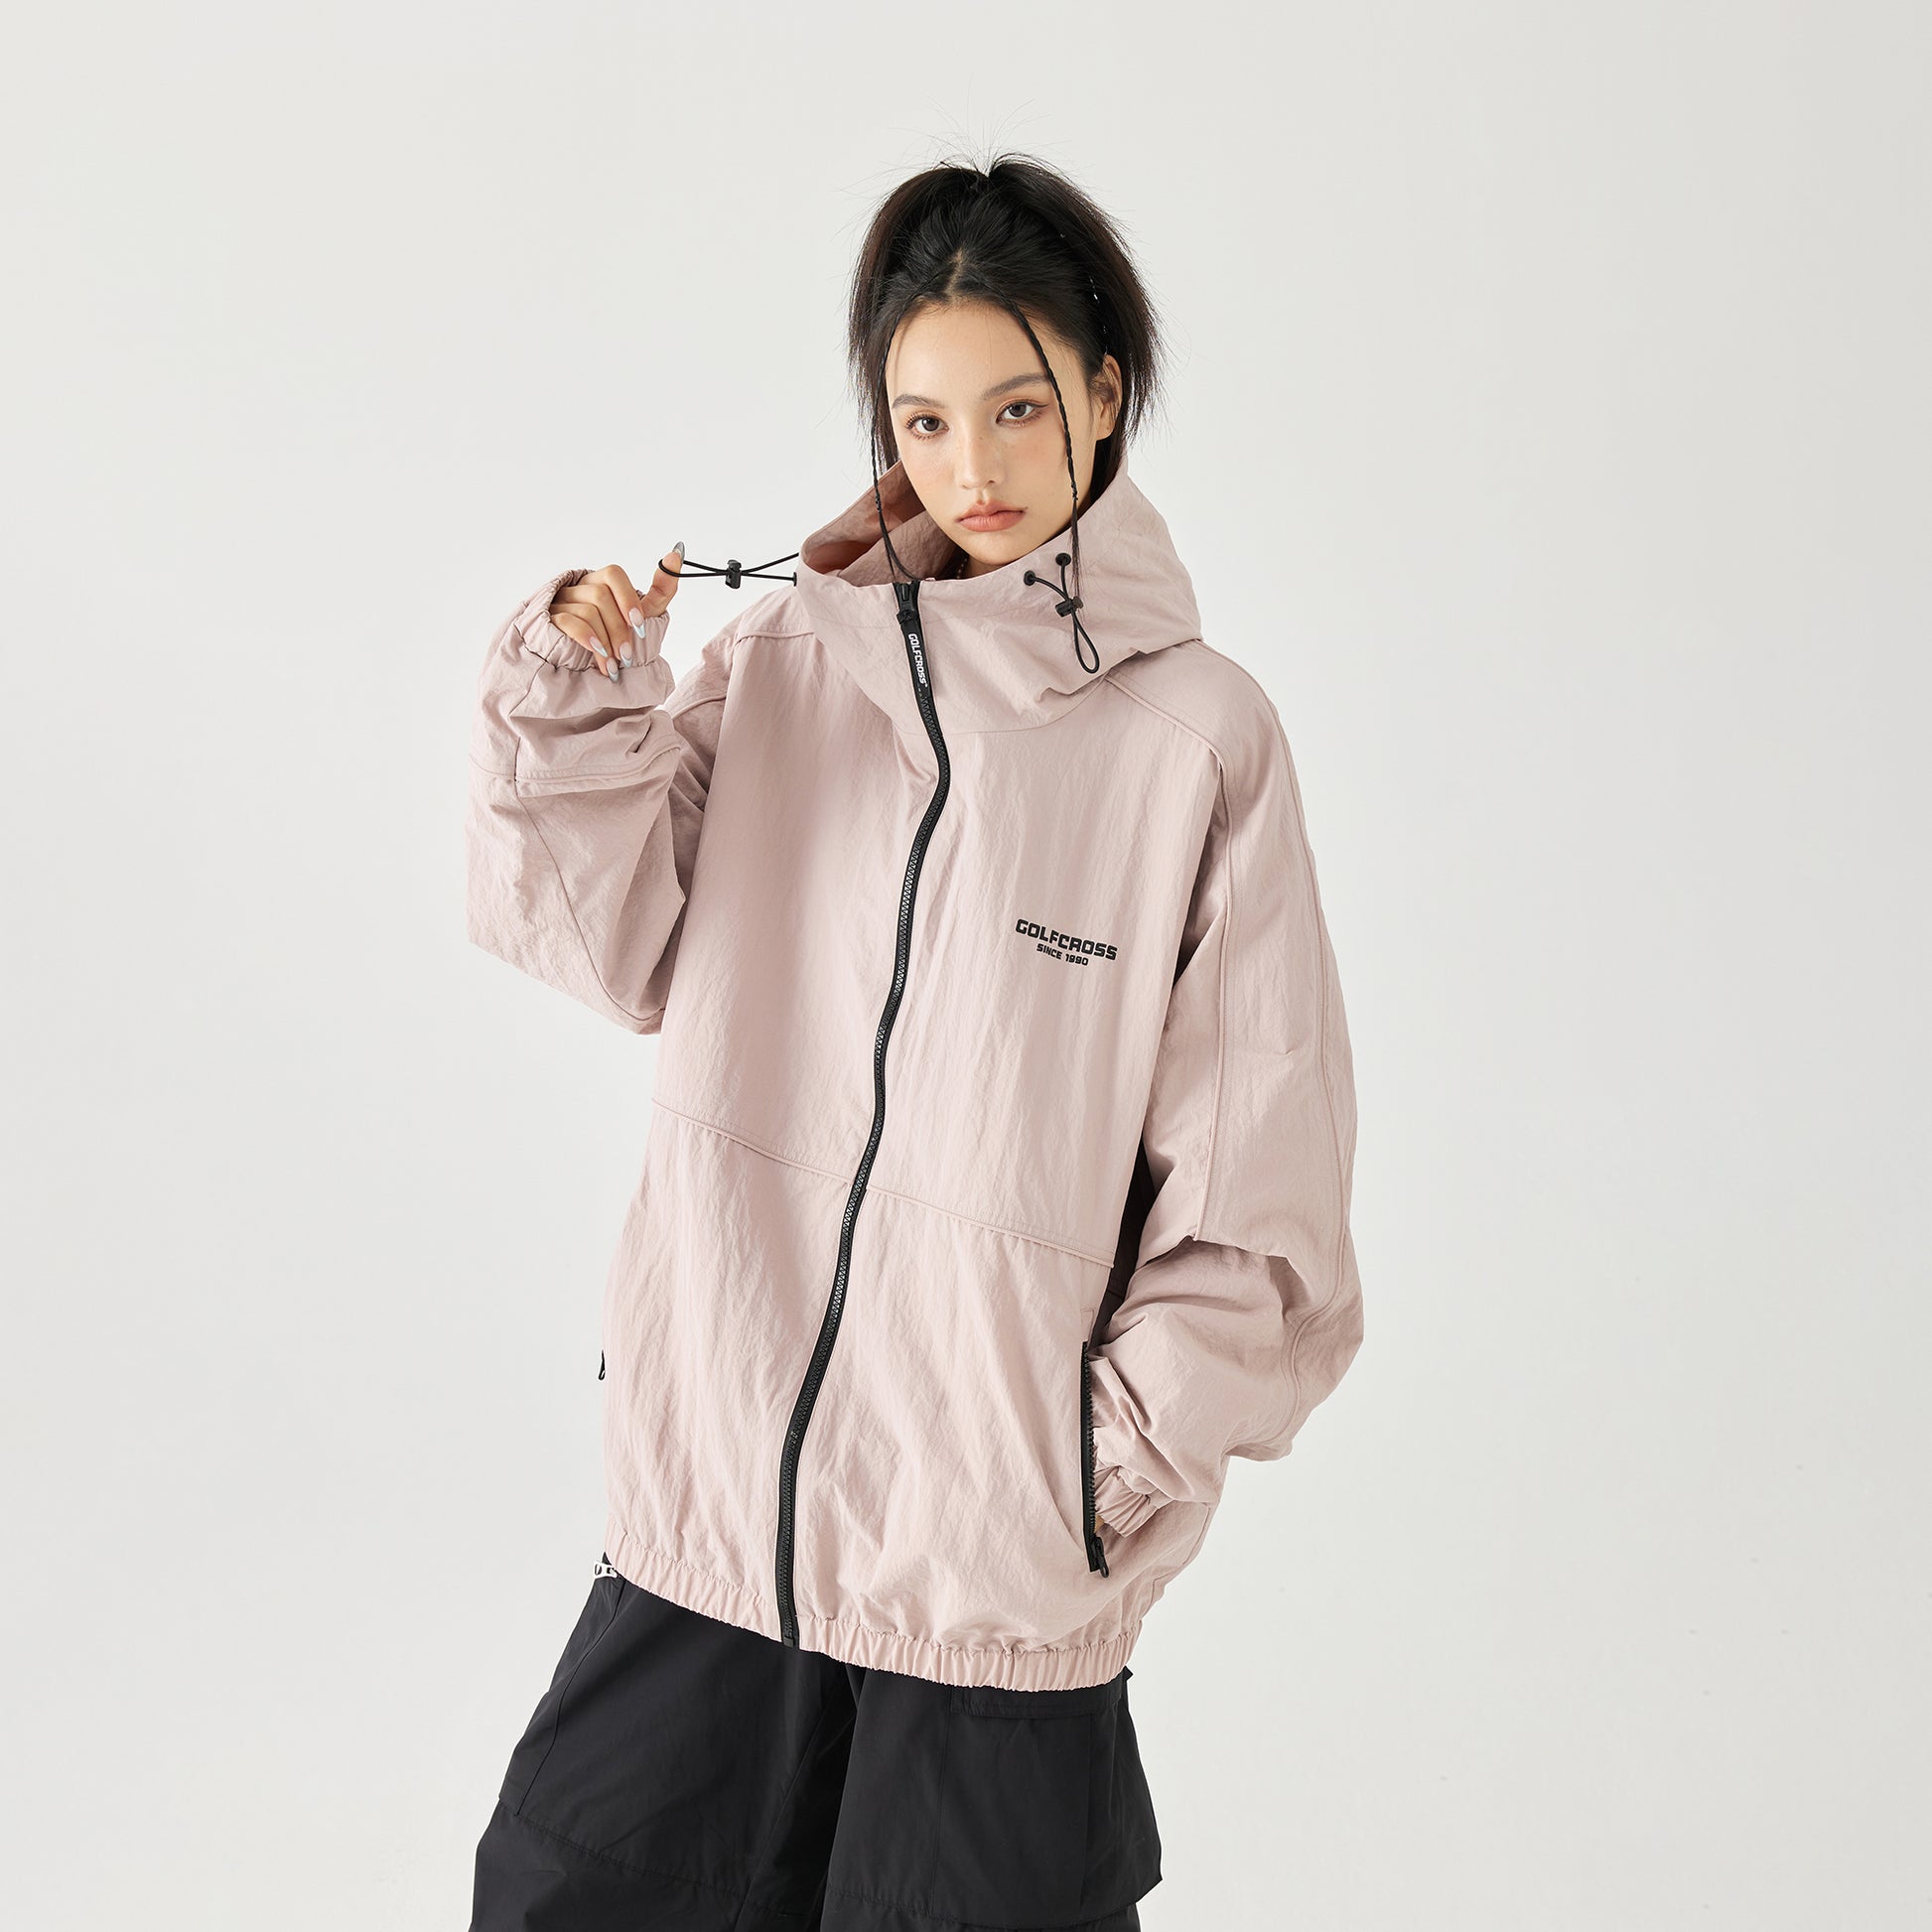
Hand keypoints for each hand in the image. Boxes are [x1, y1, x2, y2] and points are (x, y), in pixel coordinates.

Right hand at [547, 543, 684, 678]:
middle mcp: (579, 587)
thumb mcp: (644, 615)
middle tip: (627, 655)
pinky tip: (598, 655)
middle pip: (601, 595)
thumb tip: (676, 553)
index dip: (627, 598)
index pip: (613, 574)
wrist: (588, 667)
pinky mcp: (550, 619)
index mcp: (601, 582)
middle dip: (619, 629)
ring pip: (587, 610)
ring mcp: (562, 602)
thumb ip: (661, 589)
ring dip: (605, 641)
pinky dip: (587, 639)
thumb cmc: (617, 638)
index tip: (639, 624)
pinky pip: (569, 621)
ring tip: (613, 664)